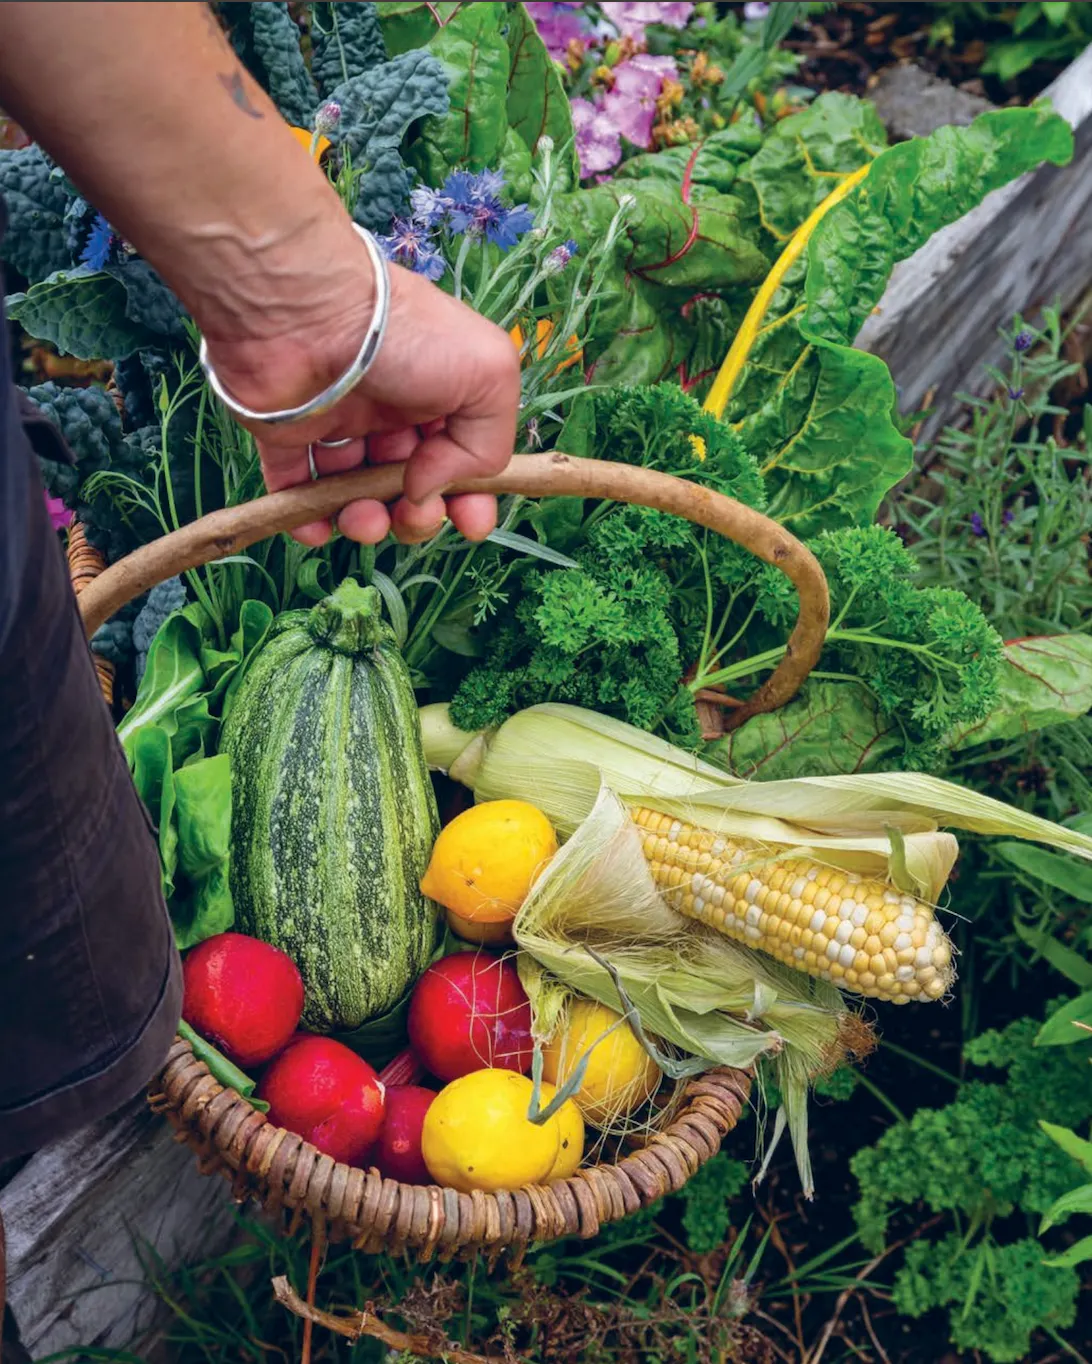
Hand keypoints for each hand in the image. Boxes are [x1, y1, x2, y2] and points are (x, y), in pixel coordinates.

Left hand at [200, 226, 520, 546]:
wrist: (306, 310)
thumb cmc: (405, 334)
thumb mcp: (488, 375)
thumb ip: (488, 445)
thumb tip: (431, 489)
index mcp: (444, 393)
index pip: (464, 459)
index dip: (470, 497)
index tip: (470, 522)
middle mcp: (394, 412)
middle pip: (413, 487)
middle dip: (419, 516)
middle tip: (414, 514)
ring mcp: (340, 426)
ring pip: (359, 497)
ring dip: (367, 523)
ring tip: (364, 519)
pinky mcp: (288, 438)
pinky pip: (298, 492)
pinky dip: (308, 520)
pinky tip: (319, 527)